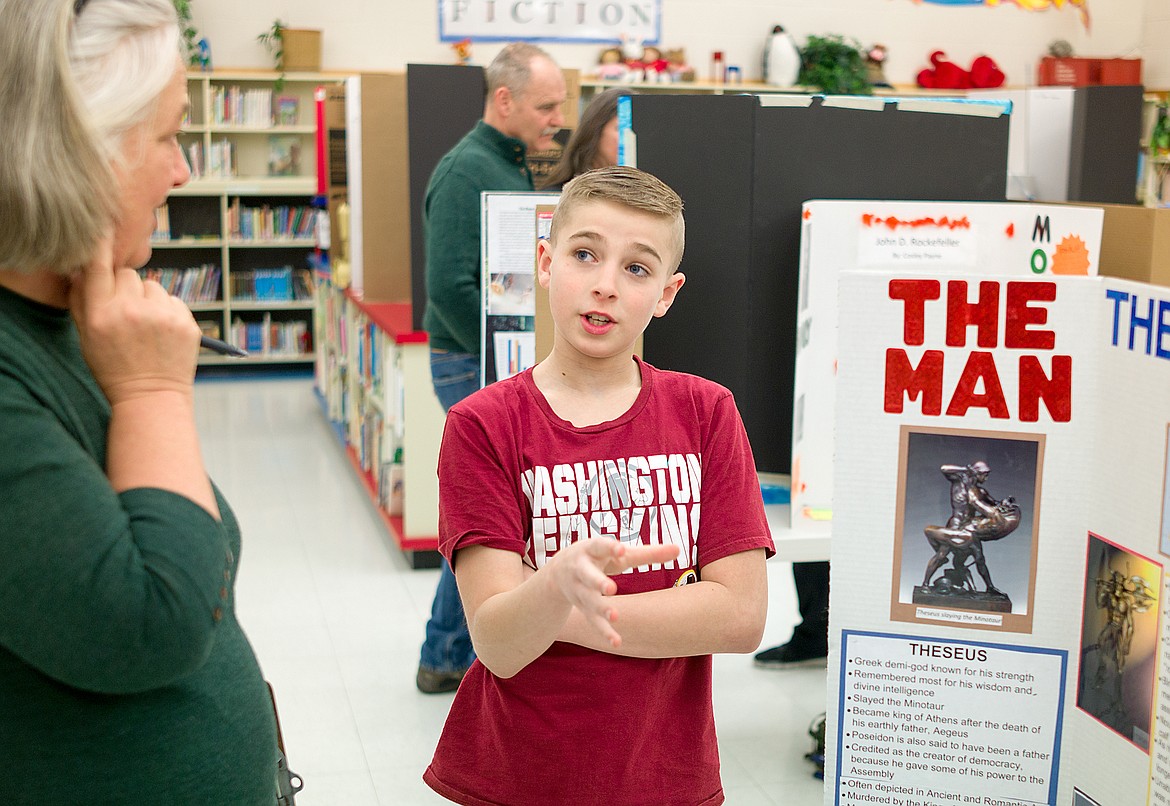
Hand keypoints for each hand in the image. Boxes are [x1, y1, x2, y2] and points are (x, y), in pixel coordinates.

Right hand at [69, 238, 200, 404]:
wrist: (151, 396)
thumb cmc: (113, 366)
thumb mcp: (87, 337)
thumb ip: (81, 300)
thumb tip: (82, 267)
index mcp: (101, 315)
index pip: (99, 266)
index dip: (101, 245)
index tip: (104, 227)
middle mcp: (132, 311)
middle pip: (128, 274)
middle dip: (126, 287)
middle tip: (126, 312)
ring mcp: (162, 317)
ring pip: (153, 286)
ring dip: (149, 300)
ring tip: (147, 327)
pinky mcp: (187, 323)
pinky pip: (173, 300)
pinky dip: (168, 312)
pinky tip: (163, 333)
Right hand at [546, 539, 681, 647]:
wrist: (556, 573)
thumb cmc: (597, 557)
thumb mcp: (617, 552)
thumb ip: (647, 553)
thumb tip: (678, 549)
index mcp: (591, 549)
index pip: (600, 546)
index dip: (610, 548)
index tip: (621, 549)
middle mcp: (581, 570)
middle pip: (588, 576)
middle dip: (598, 582)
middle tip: (611, 588)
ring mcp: (579, 590)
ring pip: (589, 601)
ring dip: (601, 609)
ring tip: (615, 616)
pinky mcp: (581, 608)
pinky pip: (592, 621)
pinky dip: (604, 631)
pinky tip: (617, 641)